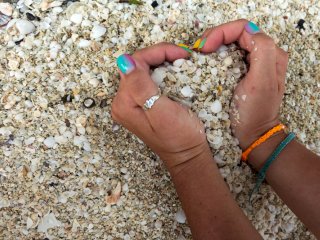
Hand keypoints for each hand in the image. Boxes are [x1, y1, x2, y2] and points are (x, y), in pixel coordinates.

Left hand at [111, 43, 211, 172]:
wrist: (187, 155)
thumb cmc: (179, 137)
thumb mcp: (161, 112)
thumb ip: (140, 87)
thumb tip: (124, 61)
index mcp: (124, 102)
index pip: (136, 62)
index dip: (159, 52)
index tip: (183, 54)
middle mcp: (123, 101)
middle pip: (137, 64)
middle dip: (161, 55)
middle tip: (184, 57)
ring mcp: (131, 103)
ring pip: (143, 69)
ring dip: (162, 62)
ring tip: (181, 63)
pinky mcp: (141, 104)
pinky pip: (148, 79)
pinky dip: (162, 71)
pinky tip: (175, 73)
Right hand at [197, 19, 287, 149]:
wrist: (254, 135)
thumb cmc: (255, 113)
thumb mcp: (262, 82)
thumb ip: (262, 51)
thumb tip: (247, 32)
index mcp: (270, 53)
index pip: (242, 29)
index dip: (220, 33)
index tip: (204, 48)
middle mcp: (262, 55)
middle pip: (235, 33)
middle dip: (214, 37)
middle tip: (198, 50)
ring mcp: (252, 63)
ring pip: (230, 43)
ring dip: (212, 46)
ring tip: (199, 55)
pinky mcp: (242, 72)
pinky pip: (227, 55)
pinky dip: (214, 56)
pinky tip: (205, 63)